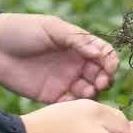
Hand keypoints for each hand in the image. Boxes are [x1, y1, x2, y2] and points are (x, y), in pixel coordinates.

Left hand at [0, 13, 118, 103]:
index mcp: (80, 46)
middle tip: (101, 82)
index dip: (111, 61)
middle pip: (102, 74)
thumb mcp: (53, 28)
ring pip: (91, 90)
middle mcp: (77, 64)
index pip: (105, 54)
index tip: (109, 67)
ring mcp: (66, 80)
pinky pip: (72, 103)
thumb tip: (99, 54)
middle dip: (106, 79)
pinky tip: (76, 100)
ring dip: (94, 92)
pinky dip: (78, 104)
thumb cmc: (22, 30)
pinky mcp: (53, 96)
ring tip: (88, 91)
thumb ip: (78, 40)